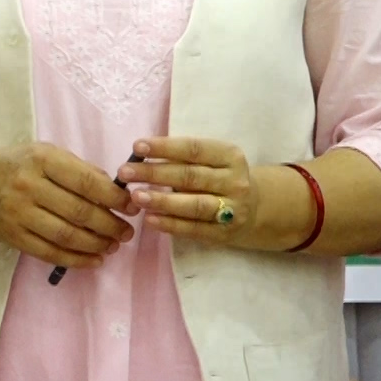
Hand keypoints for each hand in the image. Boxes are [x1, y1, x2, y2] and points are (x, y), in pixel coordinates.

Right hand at [0, 143, 134, 268]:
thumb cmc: (17, 166)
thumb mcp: (45, 154)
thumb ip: (79, 170)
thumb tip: (116, 193)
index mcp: (41, 160)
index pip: (86, 182)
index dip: (114, 198)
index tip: (131, 207)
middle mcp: (28, 186)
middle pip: (79, 212)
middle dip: (110, 225)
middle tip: (126, 232)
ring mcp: (18, 213)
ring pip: (67, 235)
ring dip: (97, 244)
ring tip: (114, 245)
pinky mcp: (14, 236)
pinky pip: (50, 253)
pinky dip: (77, 260)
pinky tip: (94, 259)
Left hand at [121, 137, 259, 246]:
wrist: (256, 209)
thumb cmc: (218, 178)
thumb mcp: (211, 161)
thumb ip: (182, 159)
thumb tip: (139, 158)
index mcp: (229, 156)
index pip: (194, 149)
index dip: (165, 147)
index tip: (137, 146)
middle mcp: (234, 182)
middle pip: (191, 176)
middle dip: (154, 173)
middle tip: (125, 172)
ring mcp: (233, 209)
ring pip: (194, 205)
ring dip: (162, 201)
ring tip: (135, 197)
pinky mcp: (225, 233)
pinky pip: (195, 229)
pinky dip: (170, 224)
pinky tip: (149, 219)